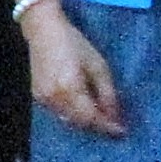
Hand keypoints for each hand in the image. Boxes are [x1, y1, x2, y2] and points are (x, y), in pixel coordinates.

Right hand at [18, 0, 124, 136]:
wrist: (43, 30)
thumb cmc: (73, 43)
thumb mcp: (98, 65)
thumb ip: (107, 93)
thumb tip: (115, 116)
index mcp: (70, 89)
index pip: (92, 118)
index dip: (108, 127)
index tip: (122, 131)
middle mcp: (54, 99)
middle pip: (80, 123)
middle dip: (98, 126)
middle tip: (113, 123)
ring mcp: (43, 100)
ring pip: (68, 121)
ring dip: (85, 122)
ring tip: (100, 116)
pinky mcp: (38, 97)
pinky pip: (58, 113)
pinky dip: (72, 114)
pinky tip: (82, 107)